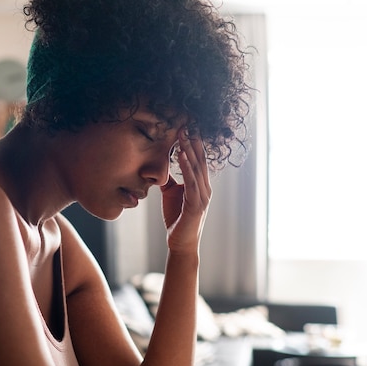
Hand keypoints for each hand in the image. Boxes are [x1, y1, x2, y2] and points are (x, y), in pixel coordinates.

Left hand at [160, 128, 211, 252]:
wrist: (180, 242)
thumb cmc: (176, 218)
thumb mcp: (171, 193)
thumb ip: (169, 179)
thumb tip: (161, 166)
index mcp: (201, 184)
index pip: (198, 159)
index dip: (193, 142)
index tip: (187, 126)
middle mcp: (205, 188)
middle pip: (200, 160)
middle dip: (194, 141)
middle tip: (188, 122)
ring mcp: (203, 196)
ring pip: (197, 168)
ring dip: (190, 150)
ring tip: (184, 134)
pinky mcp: (197, 205)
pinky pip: (191, 182)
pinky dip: (186, 167)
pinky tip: (181, 155)